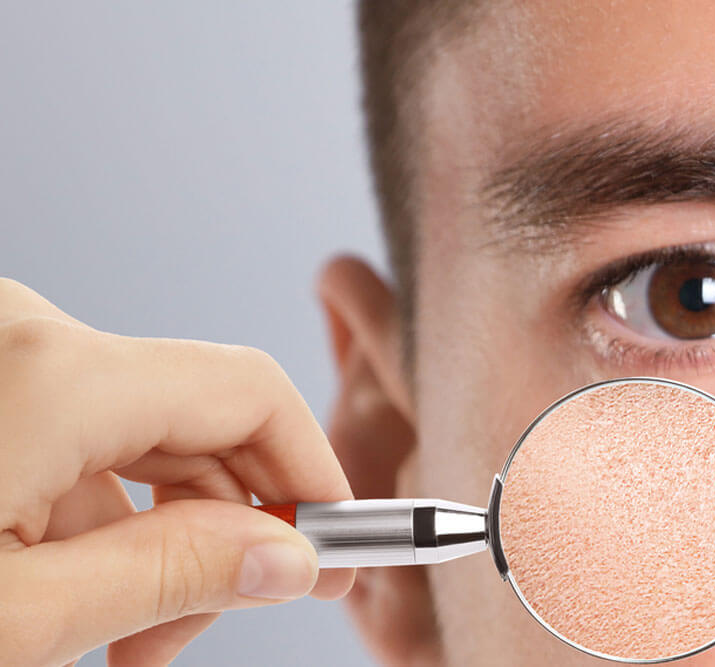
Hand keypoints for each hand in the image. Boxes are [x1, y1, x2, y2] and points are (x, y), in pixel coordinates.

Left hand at [0, 279, 354, 665]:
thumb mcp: (18, 616)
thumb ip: (170, 575)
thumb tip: (289, 560)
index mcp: (54, 374)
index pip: (251, 394)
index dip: (313, 476)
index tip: (333, 551)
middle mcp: (34, 340)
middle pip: (203, 426)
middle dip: (228, 532)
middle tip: (227, 618)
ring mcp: (11, 358)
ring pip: (148, 443)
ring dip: (163, 542)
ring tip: (132, 639)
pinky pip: (90, 446)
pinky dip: (105, 524)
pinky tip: (83, 599)